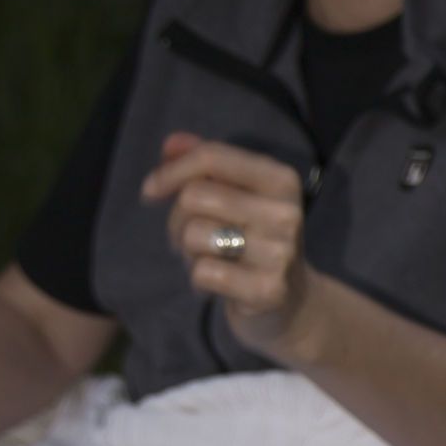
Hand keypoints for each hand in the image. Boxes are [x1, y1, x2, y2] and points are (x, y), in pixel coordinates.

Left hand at [141, 133, 317, 355]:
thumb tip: (171, 144)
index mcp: (281, 179)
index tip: (151, 191)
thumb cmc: (254, 239)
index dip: (171, 171)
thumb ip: (205, 164)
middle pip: (194, 196)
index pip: (212, 157)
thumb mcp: (237, 195)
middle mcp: (286, 212)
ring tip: (208, 258)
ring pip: (194, 234)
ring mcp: (280, 252)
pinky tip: (218, 282)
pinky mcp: (268, 290)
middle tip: (188, 237)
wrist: (294, 301)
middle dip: (177, 218)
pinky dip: (199, 278)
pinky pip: (203, 272)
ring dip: (188, 251)